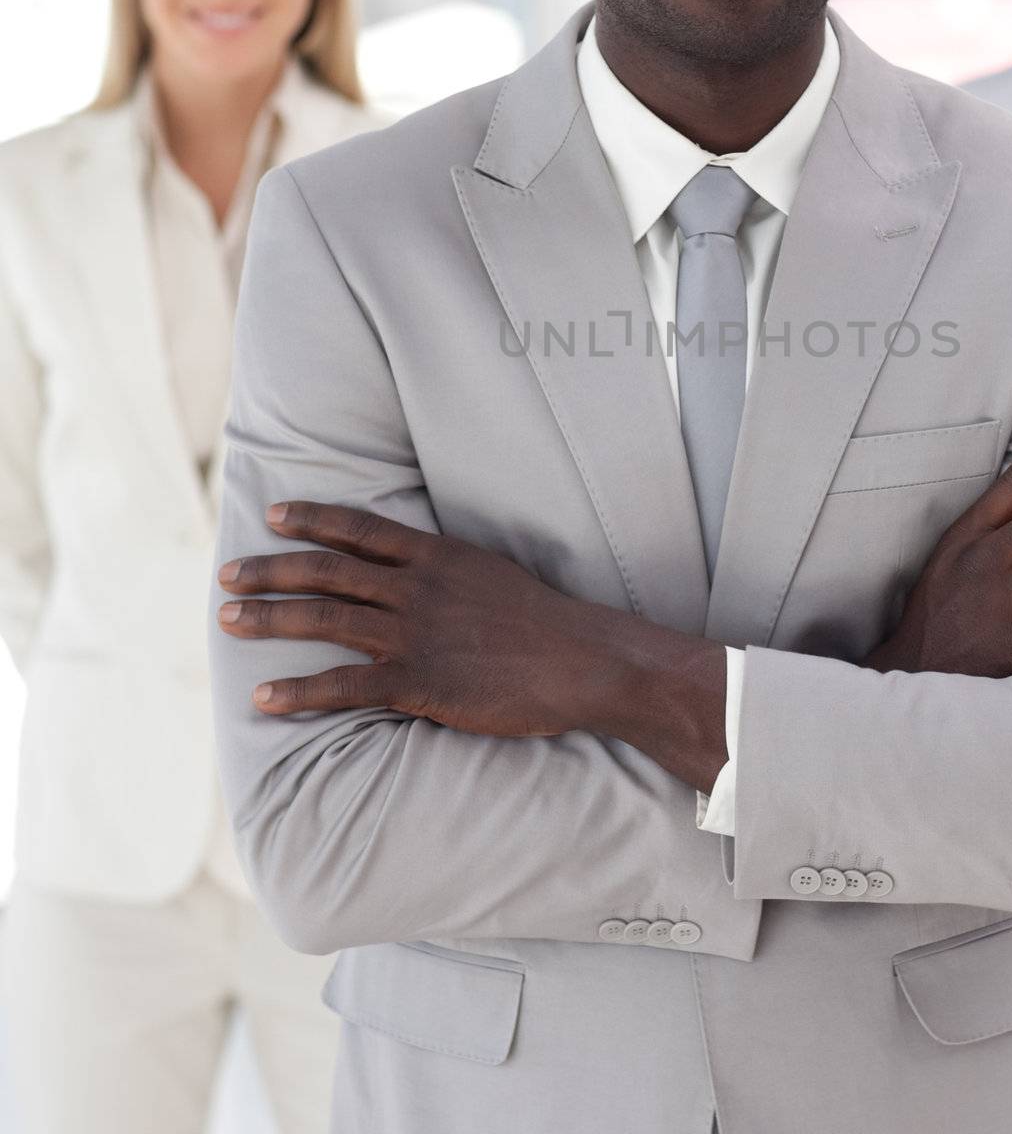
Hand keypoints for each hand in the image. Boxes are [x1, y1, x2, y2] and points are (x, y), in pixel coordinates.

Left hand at [217, 502, 727, 789]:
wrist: (583, 660)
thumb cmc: (544, 621)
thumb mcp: (493, 573)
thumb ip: (448, 571)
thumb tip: (417, 569)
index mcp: (437, 557)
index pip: (360, 528)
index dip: (313, 519)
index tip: (275, 515)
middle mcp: (417, 588)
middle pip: (326, 571)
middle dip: (270, 570)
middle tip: (228, 573)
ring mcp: (415, 634)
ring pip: (323, 620)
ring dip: (269, 619)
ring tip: (229, 621)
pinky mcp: (418, 682)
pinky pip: (343, 685)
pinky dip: (298, 692)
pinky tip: (264, 697)